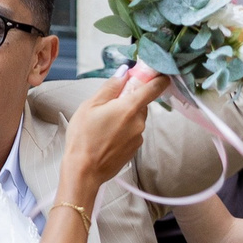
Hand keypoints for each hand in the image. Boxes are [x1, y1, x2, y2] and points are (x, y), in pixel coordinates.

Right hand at [58, 67, 170, 195]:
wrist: (84, 170)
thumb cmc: (83, 137)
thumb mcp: (90, 105)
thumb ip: (110, 87)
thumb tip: (124, 73)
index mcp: (129, 108)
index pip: (153, 88)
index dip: (158, 78)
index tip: (158, 72)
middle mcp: (139, 122)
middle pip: (141, 103)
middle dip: (128, 100)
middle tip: (108, 103)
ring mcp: (138, 137)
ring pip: (135, 118)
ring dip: (124, 116)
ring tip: (103, 123)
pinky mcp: (134, 149)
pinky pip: (132, 132)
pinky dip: (123, 130)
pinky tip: (106, 135)